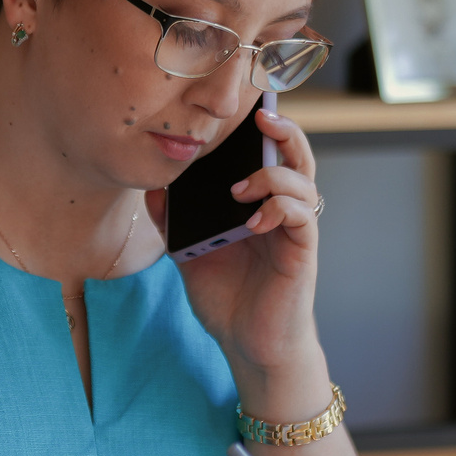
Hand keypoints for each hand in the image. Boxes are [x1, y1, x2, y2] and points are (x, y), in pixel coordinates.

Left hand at [171, 106, 324, 385]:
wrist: (249, 347)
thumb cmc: (227, 300)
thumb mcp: (188, 255)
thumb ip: (174, 222)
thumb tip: (151, 189)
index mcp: (260, 205)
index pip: (269, 156)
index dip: (266, 130)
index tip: (248, 107)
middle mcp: (283, 212)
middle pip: (297, 158)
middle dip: (284, 133)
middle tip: (262, 118)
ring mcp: (295, 232)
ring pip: (304, 182)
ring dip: (273, 176)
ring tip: (239, 189)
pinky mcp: (302, 254)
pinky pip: (303, 218)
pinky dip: (280, 209)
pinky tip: (253, 221)